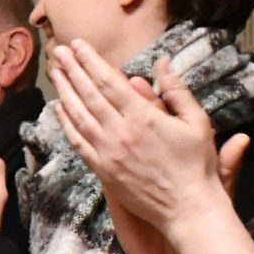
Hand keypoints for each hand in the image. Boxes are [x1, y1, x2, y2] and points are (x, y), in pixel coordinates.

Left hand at [48, 44, 238, 236]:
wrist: (187, 208)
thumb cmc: (197, 164)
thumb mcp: (197, 122)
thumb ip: (177, 90)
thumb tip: (162, 62)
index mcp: (143, 117)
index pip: (109, 82)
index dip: (91, 61)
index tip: (79, 45)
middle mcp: (120, 132)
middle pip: (89, 94)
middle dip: (72, 70)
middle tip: (59, 51)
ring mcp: (108, 152)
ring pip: (79, 116)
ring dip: (65, 92)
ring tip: (55, 73)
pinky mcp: (102, 170)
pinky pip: (78, 142)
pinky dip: (66, 124)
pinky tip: (59, 110)